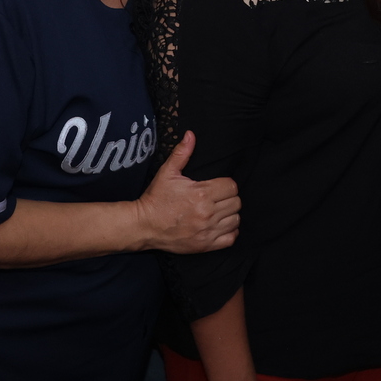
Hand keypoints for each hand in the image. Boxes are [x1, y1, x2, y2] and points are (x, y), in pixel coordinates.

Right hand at [134, 133, 239, 253]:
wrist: (144, 225)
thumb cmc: (156, 198)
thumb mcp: (167, 173)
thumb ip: (182, 153)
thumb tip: (191, 134)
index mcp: (201, 193)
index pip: (231, 186)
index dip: (225, 185)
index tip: (216, 186)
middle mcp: (207, 213)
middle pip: (236, 202)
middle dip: (228, 198)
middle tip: (217, 198)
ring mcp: (207, 230)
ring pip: (236, 220)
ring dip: (229, 214)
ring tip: (218, 211)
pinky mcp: (205, 245)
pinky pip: (230, 238)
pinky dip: (229, 232)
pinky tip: (220, 226)